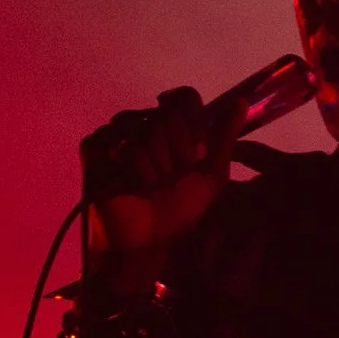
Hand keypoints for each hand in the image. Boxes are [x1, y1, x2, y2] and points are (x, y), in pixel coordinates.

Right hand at [80, 86, 238, 268]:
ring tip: (151, 187)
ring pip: (147, 131)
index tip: (196, 156)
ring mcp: (115, 132)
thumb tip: (243, 100)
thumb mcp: (210, 176)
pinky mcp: (94, 146)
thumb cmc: (178, 211)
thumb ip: (225, 137)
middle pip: (168, 116)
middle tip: (169, 180)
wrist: (146, 240)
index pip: (184, 97)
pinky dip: (135, 172)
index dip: (194, 127)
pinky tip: (130, 185)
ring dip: (157, 169)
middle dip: (176, 155)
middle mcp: (141, 122)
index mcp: (169, 125)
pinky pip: (124, 145)